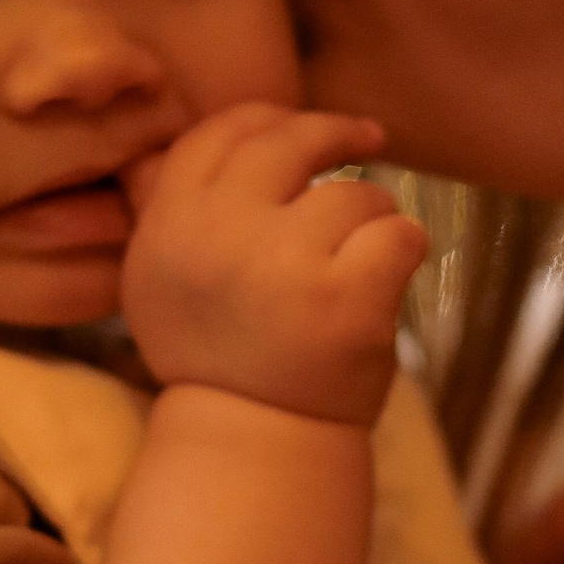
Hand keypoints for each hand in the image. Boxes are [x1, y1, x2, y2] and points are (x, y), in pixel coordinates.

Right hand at [121, 102, 426, 426]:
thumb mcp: (158, 282)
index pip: (219, 133)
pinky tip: (383, 288)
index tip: (301, 126)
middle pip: (290, 141)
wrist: (255, 443)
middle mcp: (219, 236)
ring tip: (352, 273)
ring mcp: (285, 264)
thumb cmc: (218, 357)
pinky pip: (401, 234)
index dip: (268, 120)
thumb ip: (165, 211)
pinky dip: (404, 255)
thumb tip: (170, 146)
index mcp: (170, 225)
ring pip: (358, 195)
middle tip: (368, 138)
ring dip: (370, 223)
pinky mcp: (346, 300)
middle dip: (336, 134)